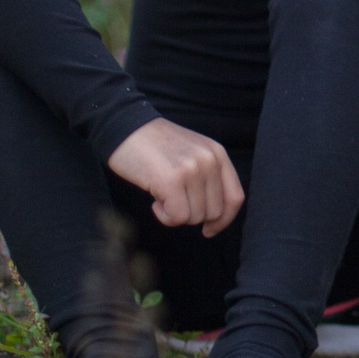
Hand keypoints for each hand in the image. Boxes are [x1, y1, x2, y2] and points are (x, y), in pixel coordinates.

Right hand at [108, 118, 243, 236]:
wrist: (124, 127)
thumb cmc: (155, 147)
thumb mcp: (192, 154)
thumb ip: (208, 177)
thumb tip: (214, 218)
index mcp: (218, 154)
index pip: (235, 198)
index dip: (224, 220)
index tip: (209, 229)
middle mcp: (209, 160)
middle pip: (214, 212)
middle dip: (192, 216)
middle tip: (172, 202)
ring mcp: (191, 169)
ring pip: (195, 217)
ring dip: (175, 216)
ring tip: (161, 196)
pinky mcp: (171, 180)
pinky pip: (177, 217)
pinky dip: (164, 217)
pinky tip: (154, 202)